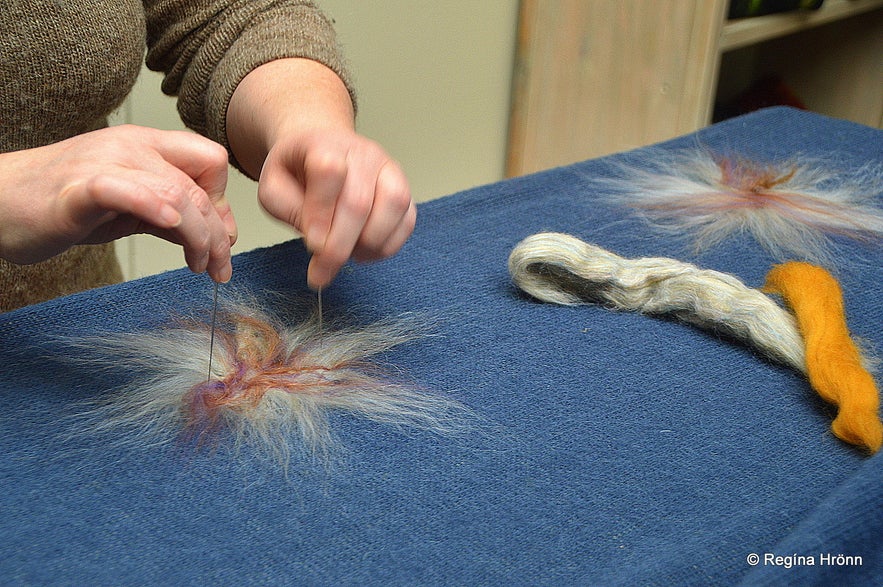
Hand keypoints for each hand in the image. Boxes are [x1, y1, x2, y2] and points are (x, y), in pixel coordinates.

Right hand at [0, 125, 236, 281]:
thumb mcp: (131, 210)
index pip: (211, 160)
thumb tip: (218, 235)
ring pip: (175, 192)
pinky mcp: (78, 190)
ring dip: (198, 236)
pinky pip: (125, 190)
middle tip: (219, 269)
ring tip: (198, 266)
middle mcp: (130, 148)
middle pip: (199, 184)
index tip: (220, 238)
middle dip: (218, 234)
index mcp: (145, 146)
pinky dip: (155, 207)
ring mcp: (103, 164)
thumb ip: (172, 218)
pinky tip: (170, 227)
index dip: (224, 200)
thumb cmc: (62, 204)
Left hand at [257, 128, 415, 288]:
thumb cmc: (298, 172)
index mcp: (325, 146)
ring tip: (348, 255)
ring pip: (393, 208)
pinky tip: (364, 252)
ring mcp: (388, 170)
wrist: (323, 152)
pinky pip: (407, 221)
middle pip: (359, 202)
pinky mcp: (403, 190)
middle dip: (339, 246)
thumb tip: (319, 241)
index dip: (321, 214)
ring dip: (369, 244)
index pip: (328, 172)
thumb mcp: (273, 187)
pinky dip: (387, 246)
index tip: (312, 245)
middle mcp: (362, 154)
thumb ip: (289, 210)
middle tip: (322, 271)